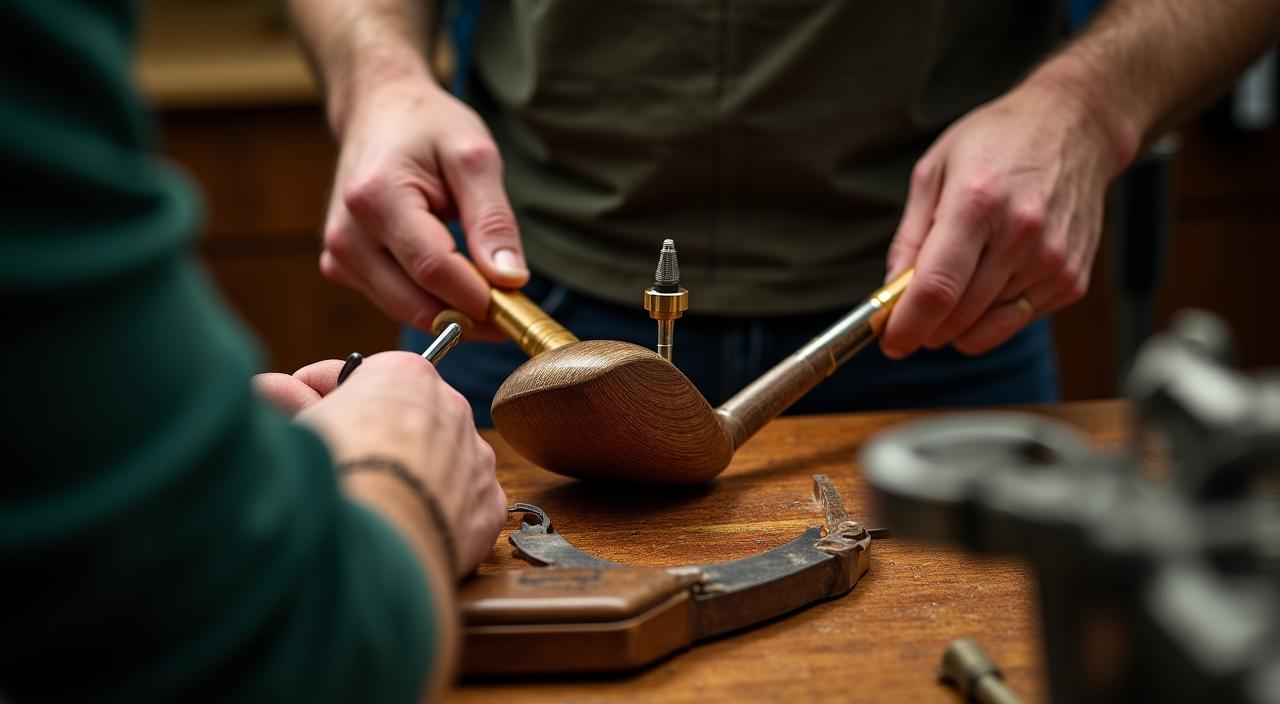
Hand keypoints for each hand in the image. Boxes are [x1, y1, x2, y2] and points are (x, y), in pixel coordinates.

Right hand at [255, 353, 506, 575]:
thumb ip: (293, 402)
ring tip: (373, 499)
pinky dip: (440, 512)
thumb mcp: (301, 425)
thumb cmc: (335, 472)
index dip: (322, 390)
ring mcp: (475, 457)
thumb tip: (267, 387)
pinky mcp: (488, 506)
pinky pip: (463, 502)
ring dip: (411, 471)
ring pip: (439, 458)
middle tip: (334, 456)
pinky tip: (410, 525)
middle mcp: (451, 408)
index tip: (298, 404)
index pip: (361, 375)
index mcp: (406, 374)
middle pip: (404, 415)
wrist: (378, 537)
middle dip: (371, 430)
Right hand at [321, 72, 526, 336]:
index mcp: (376, 198)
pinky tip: (451, 274)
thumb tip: (510, 280)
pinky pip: (394, 303)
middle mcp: (346, 234)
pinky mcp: (341, 267)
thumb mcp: (474, 157)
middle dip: (470, 315)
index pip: (433, 270)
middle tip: (512, 307)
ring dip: (451, 312)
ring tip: (485, 284)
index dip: (479, 298)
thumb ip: (493, 219)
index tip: (518, 306)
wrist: (378, 111)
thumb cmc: (427, 127)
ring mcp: (338, 255)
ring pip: (406, 311)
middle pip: (416, 303)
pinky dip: (429, 302)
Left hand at [880, 77, 1124, 358]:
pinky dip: (993, 315)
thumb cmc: (997, 143)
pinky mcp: (1073, 279)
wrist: (1075, 127)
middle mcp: (1021, 234)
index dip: (907, 325)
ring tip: (955, 285)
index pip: (937, 288)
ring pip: (988, 326)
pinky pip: (1018, 320)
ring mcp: (1053, 260)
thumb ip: (909, 239)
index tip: (891, 341)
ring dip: (959, 323)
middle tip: (911, 316)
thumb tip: (891, 293)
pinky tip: (992, 278)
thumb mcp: (934, 173)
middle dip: (926, 328)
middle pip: (960, 316)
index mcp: (977, 202)